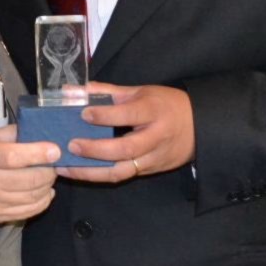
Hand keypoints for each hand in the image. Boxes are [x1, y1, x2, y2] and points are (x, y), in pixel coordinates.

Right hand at [0, 125, 58, 226]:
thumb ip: (12, 134)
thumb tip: (38, 132)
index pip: (12, 157)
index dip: (37, 154)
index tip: (55, 151)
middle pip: (27, 180)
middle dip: (48, 171)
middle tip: (53, 164)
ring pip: (31, 197)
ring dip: (47, 186)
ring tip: (48, 177)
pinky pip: (27, 212)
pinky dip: (42, 202)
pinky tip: (45, 192)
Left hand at [58, 82, 194, 183]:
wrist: (199, 128)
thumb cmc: (165, 104)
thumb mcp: (141, 91)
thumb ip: (108, 92)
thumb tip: (76, 90)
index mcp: (154, 111)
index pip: (129, 114)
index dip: (105, 115)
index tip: (83, 113)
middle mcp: (155, 137)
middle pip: (126, 148)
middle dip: (96, 149)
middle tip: (72, 145)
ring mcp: (154, 158)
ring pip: (122, 171)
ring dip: (91, 172)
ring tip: (66, 168)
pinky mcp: (150, 172)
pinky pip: (123, 176)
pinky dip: (99, 175)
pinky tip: (80, 172)